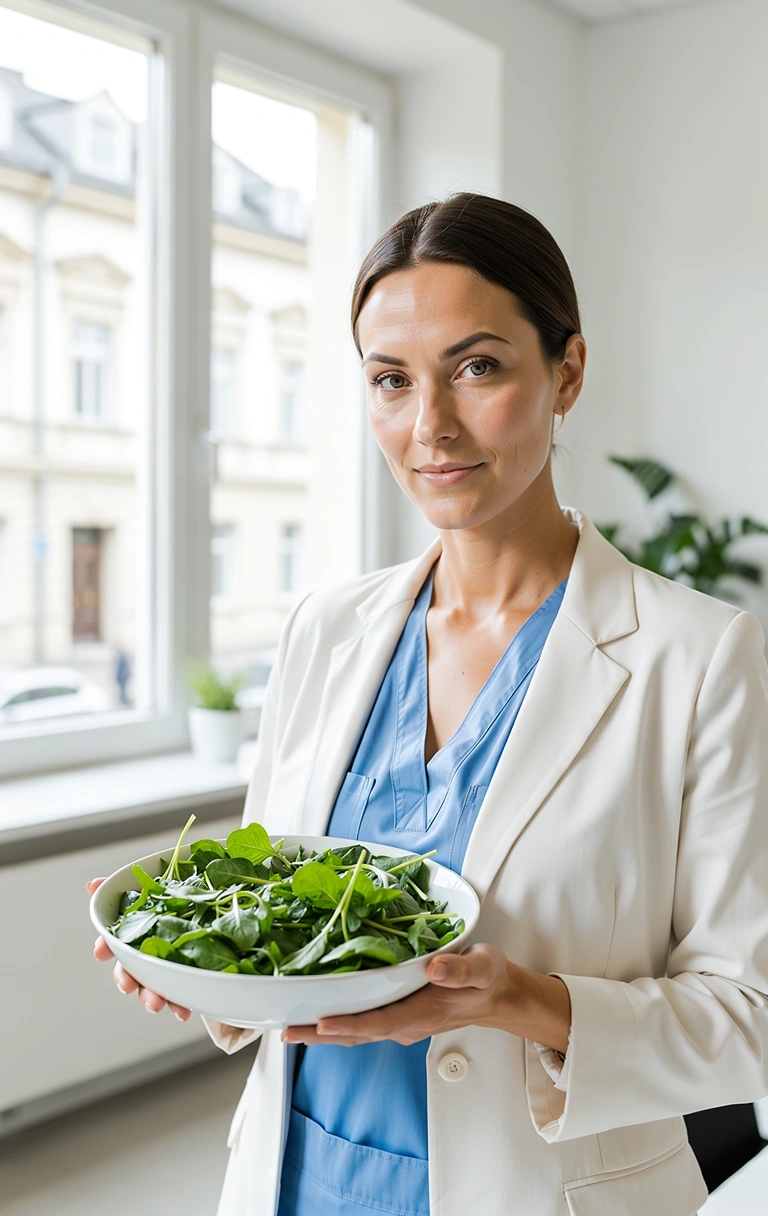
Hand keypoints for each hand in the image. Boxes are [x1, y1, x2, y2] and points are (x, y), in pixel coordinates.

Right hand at [86, 878, 191, 1020]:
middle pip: (129, 970)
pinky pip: (179, 998)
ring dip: (149, 998)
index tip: (101, 951)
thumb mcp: (160, 887)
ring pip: (150, 988)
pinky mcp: (187, 981)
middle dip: (125, 979)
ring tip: (156, 1004)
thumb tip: (92, 884)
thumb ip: (123, 888)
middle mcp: (148, 952)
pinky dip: (178, 1006)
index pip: (114, 940)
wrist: (221, 913)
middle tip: (128, 985)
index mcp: (140, 930)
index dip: (105, 946)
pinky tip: (183, 1011)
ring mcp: (166, 969)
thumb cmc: (185, 898)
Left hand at [281, 943, 540, 1047]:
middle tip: (284, 1031)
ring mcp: (400, 1023)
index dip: (348, 1025)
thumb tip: (435, 969)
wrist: (497, 996)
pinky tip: (316, 1016)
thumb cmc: (488, 979)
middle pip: (357, 1033)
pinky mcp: (396, 1015)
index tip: (320, 1024)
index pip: (379, 1023)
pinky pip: (362, 1022)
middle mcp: (406, 1024)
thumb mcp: (483, 968)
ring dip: (322, 1032)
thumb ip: (461, 970)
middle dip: (320, 1034)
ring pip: (355, 1031)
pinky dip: (337, 1021)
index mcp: (423, 1012)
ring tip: (288, 1028)